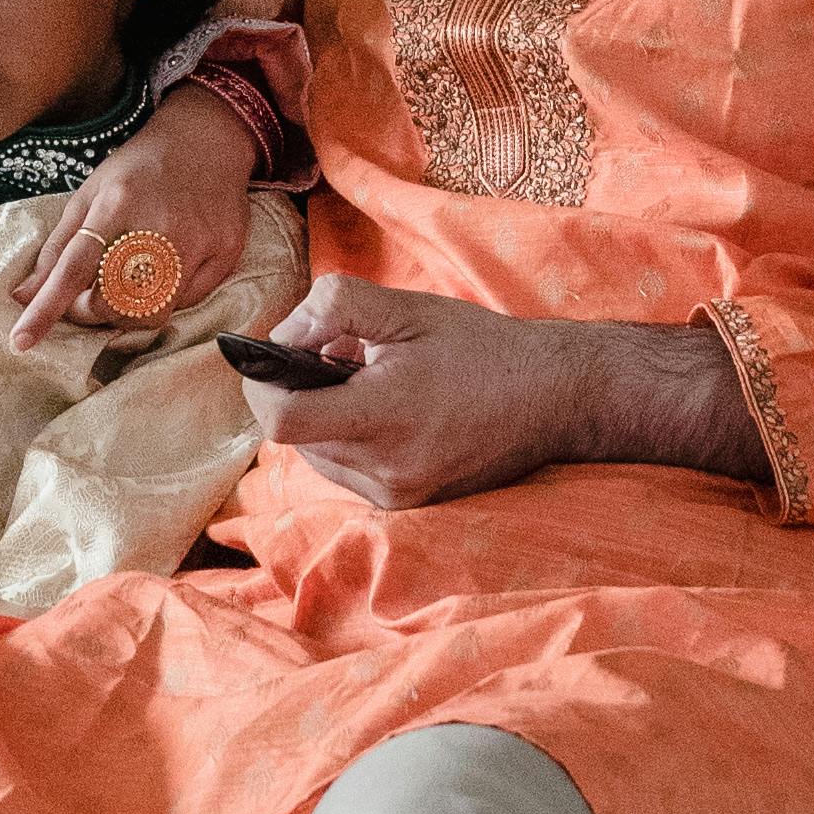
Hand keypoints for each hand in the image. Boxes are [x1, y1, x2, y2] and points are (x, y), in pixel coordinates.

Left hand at [9, 82, 263, 349]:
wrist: (206, 139)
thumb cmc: (140, 169)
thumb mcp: (91, 193)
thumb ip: (58, 247)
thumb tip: (23, 295)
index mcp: (116, 203)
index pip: (74, 267)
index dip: (47, 308)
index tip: (22, 340)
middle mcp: (159, 224)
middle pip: (113, 302)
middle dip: (91, 312)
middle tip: (87, 298)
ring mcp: (198, 241)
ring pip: (151, 313)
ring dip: (127, 314)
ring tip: (124, 289)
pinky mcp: (225, 254)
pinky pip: (186, 304)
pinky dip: (164, 300)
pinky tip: (163, 273)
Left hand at [243, 282, 760, 510]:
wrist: (553, 397)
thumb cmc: (481, 347)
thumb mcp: (408, 309)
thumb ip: (334, 308)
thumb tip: (282, 334)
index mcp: (385, 417)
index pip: (280, 420)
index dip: (260, 383)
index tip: (272, 355)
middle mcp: (385, 471)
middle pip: (293, 435)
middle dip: (297, 390)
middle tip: (340, 354)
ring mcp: (397, 495)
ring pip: (316, 454)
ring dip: (323, 415)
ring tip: (369, 380)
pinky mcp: (407, 505)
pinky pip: (346, 469)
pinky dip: (348, 436)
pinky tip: (387, 409)